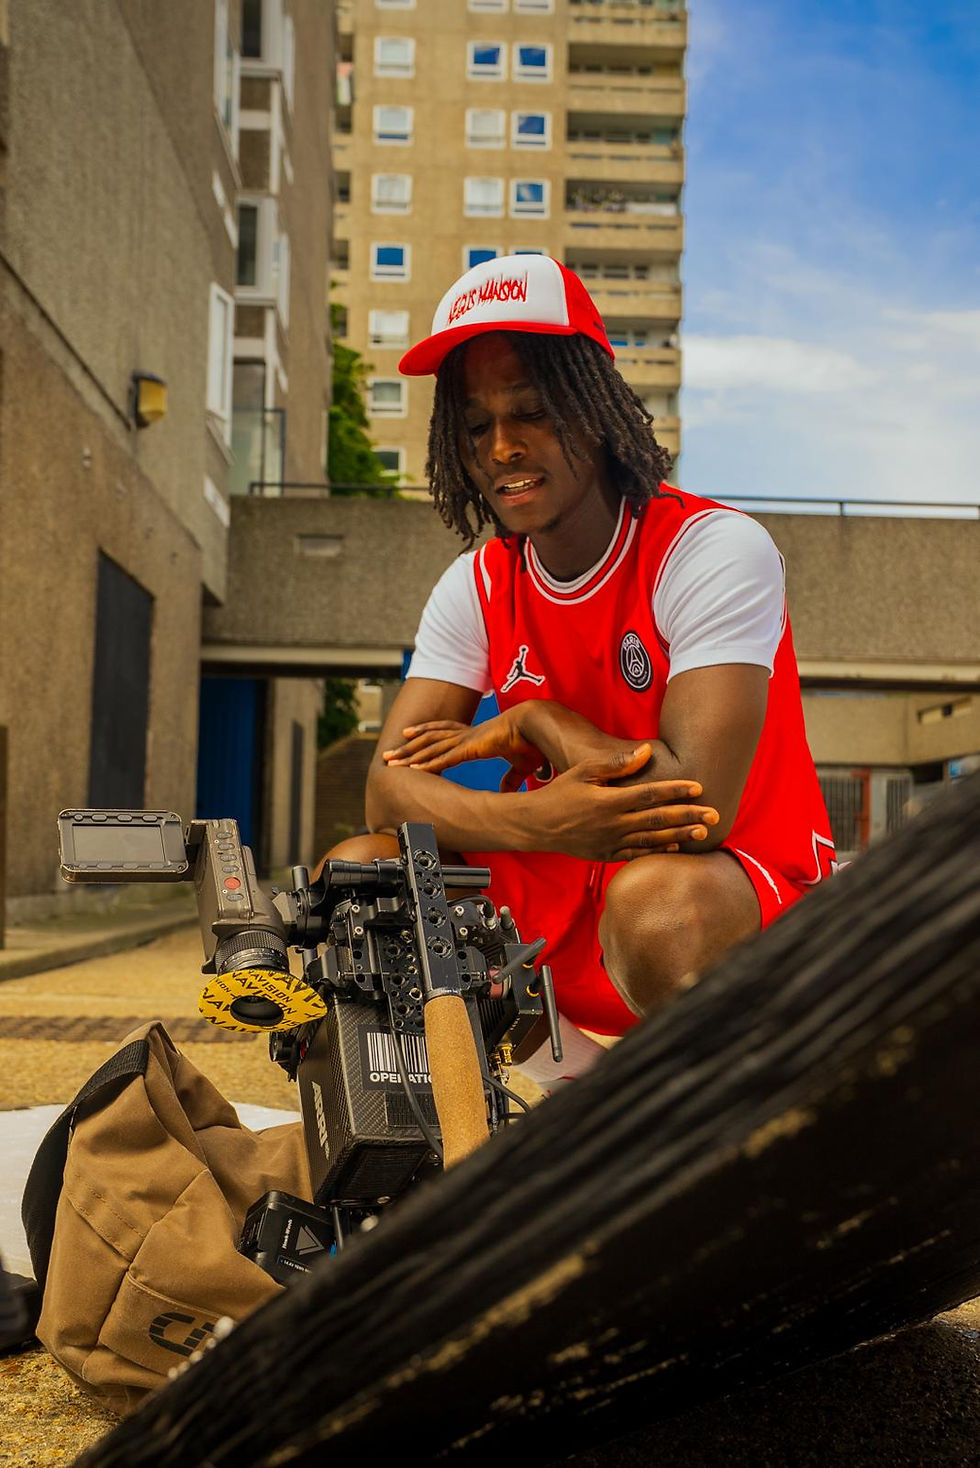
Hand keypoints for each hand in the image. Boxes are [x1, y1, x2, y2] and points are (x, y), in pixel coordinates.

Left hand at [382, 709, 547, 792]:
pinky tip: (413, 768)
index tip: (411, 738)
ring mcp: (466, 739)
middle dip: (407, 747)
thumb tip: (507, 792)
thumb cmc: (532, 742)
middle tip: (388, 753)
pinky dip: (427, 763)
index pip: (445, 733)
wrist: (537, 727)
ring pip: (430, 747)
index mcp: (476, 735)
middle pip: (429, 739)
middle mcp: (466, 735)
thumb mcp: (520, 765)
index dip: (427, 734)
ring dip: (409, 754)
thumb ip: (511, 779)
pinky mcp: (470, 747)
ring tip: (391, 760)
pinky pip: (444, 757)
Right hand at [528, 745, 719, 861]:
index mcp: (608, 801)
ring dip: (680, 835)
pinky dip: (658, 851)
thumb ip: (616, 764)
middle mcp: (612, 824)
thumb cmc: (560, 792)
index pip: (650, 794)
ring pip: (652, 839)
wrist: (536, 825)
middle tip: (714, 815)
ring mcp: (610, 842)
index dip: (676, 791)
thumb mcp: (583, 771)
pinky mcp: (606, 855)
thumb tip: (646, 752)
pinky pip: (637, 854)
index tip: (699, 788)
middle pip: (658, 819)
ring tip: (703, 832)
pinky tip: (676, 847)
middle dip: (688, 816)